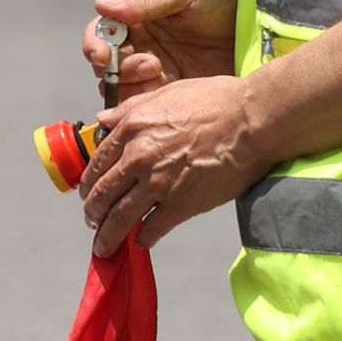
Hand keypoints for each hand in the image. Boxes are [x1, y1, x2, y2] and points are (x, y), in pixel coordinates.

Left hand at [80, 78, 266, 254]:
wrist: (252, 119)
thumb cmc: (217, 101)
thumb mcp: (167, 92)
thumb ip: (130, 109)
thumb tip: (104, 120)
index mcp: (132, 128)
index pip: (97, 163)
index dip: (89, 183)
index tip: (89, 194)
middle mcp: (138, 157)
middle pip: (101, 195)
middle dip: (92, 214)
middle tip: (92, 224)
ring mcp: (158, 183)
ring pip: (119, 218)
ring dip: (107, 236)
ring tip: (103, 248)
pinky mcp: (181, 204)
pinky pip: (152, 229)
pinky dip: (143, 239)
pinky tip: (141, 243)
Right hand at [85, 0, 239, 94]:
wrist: (259, 26)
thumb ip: (144, 1)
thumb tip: (101, 5)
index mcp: (136, 17)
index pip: (100, 33)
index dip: (94, 45)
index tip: (102, 55)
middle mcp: (138, 45)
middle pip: (105, 66)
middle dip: (118, 68)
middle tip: (148, 63)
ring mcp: (152, 71)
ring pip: (120, 88)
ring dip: (130, 85)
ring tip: (159, 73)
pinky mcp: (169, 92)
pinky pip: (143, 104)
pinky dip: (145, 102)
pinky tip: (165, 90)